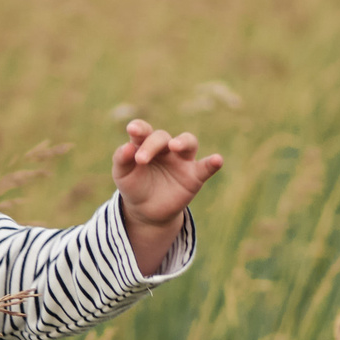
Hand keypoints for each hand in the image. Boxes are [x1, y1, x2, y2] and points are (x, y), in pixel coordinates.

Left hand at [111, 119, 223, 274]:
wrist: (147, 211)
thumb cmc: (134, 186)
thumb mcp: (122, 176)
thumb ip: (121, 160)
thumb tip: (126, 147)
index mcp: (145, 144)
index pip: (143, 131)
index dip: (139, 128)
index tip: (133, 129)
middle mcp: (165, 148)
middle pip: (162, 137)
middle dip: (152, 145)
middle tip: (141, 159)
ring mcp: (181, 160)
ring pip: (188, 142)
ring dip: (183, 142)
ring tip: (175, 146)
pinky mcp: (194, 176)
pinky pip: (206, 167)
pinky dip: (213, 163)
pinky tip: (217, 160)